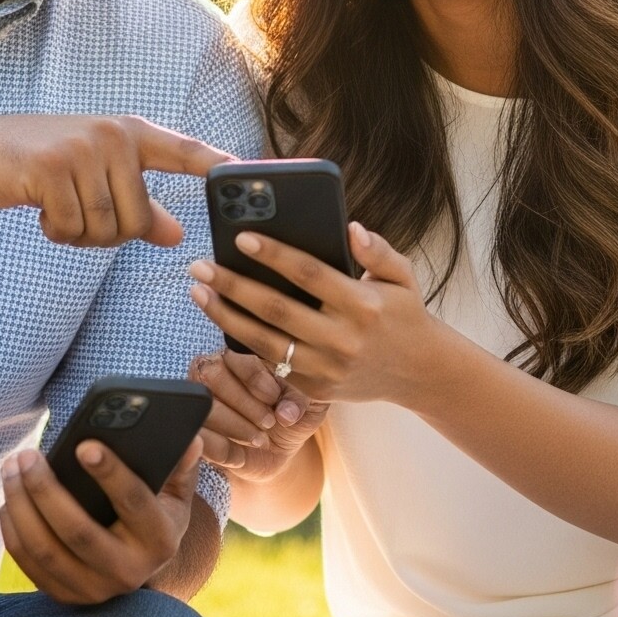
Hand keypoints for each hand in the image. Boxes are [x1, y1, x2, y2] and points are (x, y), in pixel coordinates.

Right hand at [0, 113, 228, 247]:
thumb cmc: (48, 163)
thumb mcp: (98, 177)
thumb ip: (140, 205)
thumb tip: (176, 236)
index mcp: (131, 134)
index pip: (184, 151)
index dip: (216, 163)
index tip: (251, 171)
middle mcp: (113, 137)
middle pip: (137, 220)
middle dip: (109, 235)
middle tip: (80, 216)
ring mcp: (82, 151)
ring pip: (104, 229)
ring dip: (79, 235)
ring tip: (60, 210)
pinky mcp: (51, 170)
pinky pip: (71, 227)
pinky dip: (57, 232)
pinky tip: (41, 212)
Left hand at [0, 436, 199, 603]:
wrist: (140, 570)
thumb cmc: (154, 518)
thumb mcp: (174, 496)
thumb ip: (180, 467)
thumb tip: (190, 440)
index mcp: (160, 540)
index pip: (134, 503)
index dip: (110, 473)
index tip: (84, 445)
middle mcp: (129, 572)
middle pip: (77, 531)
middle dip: (46, 490)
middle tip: (26, 455)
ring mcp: (94, 590)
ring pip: (45, 548)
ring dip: (21, 505)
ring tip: (11, 469)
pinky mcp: (66, 597)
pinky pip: (29, 563)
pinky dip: (14, 529)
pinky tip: (10, 499)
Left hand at [188, 222, 436, 404]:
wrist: (418, 373)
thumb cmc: (404, 314)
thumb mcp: (403, 276)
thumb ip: (378, 250)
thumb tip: (350, 228)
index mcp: (363, 305)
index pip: (310, 274)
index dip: (274, 255)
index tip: (241, 237)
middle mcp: (343, 339)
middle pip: (276, 309)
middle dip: (233, 286)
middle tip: (200, 266)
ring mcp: (327, 368)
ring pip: (264, 342)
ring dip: (225, 316)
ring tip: (199, 292)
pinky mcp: (315, 388)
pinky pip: (272, 363)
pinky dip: (243, 342)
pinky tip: (222, 319)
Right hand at [189, 348, 325, 480]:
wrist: (280, 450)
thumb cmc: (293, 413)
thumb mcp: (310, 404)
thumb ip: (303, 400)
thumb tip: (287, 413)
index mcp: (240, 357)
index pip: (233, 355)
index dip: (253, 377)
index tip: (274, 396)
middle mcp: (213, 375)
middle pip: (210, 376)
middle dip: (243, 402)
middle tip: (268, 421)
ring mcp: (200, 404)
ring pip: (203, 407)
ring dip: (234, 425)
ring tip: (260, 439)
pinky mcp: (196, 435)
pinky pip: (197, 438)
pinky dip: (219, 447)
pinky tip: (243, 453)